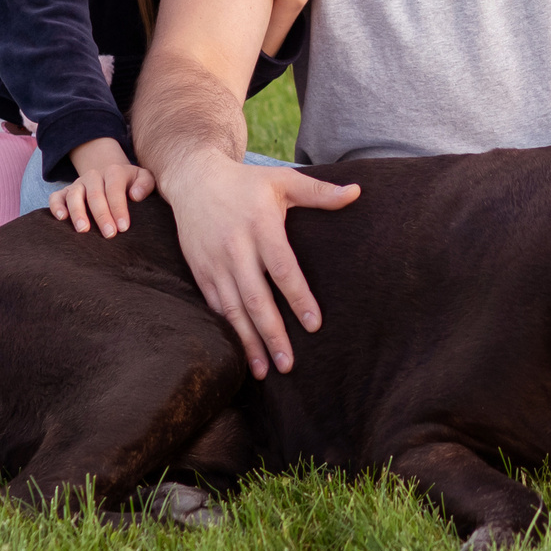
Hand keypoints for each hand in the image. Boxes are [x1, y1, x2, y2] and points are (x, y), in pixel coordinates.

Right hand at [50, 137, 152, 238]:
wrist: (112, 176)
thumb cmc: (132, 184)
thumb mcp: (144, 179)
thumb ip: (145, 185)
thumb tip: (135, 195)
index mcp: (114, 172)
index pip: (115, 189)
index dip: (118, 208)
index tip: (123, 227)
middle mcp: (94, 176)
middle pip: (95, 195)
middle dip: (102, 215)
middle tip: (109, 234)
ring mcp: (78, 184)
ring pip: (74, 195)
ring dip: (77, 212)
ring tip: (83, 230)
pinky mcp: (65, 192)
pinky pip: (56, 197)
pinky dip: (56, 206)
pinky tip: (61, 218)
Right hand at [159, 151, 360, 377]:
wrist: (194, 179)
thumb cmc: (247, 183)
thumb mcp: (283, 181)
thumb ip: (320, 192)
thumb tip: (357, 193)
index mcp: (260, 225)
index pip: (282, 268)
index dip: (298, 298)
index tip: (314, 326)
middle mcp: (235, 247)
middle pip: (256, 298)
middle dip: (272, 334)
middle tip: (289, 364)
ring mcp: (214, 262)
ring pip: (233, 308)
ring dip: (248, 341)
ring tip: (265, 370)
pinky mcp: (200, 271)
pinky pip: (215, 305)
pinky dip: (228, 329)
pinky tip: (240, 350)